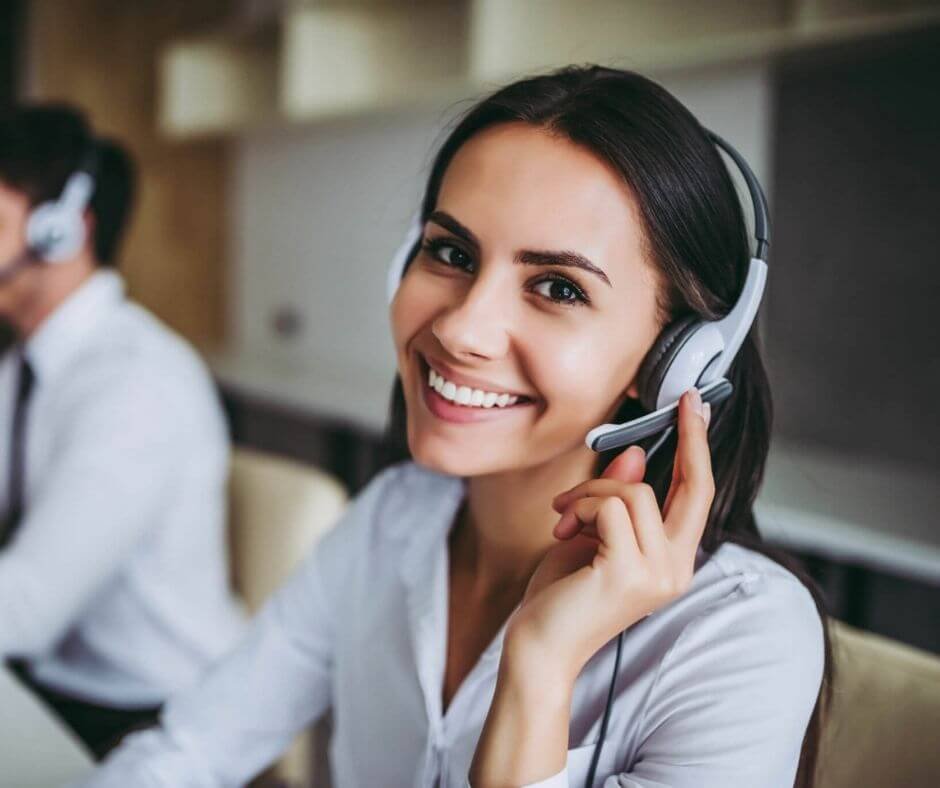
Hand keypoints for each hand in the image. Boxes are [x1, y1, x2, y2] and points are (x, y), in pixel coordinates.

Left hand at [504, 388, 713, 679]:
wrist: (538, 645)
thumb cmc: (562, 595)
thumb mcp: (591, 535)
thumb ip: (617, 501)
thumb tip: (637, 456)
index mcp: (672, 561)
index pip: (699, 498)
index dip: (700, 450)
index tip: (696, 407)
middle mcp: (676, 570)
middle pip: (695, 488)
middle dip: (691, 438)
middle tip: (682, 400)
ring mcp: (658, 574)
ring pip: (634, 492)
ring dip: (589, 494)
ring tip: (562, 516)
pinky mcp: (630, 572)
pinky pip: (609, 507)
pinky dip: (580, 507)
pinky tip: (561, 530)